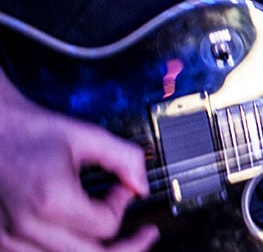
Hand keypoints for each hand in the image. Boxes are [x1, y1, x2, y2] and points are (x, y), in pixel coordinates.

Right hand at [0, 84, 156, 250]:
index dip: (123, 206)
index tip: (123, 190)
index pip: (106, 226)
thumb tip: (142, 185)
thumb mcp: (85, 135)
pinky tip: (77, 236)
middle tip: (142, 237)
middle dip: (124, 246)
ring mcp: (8, 239)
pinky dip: (63, 251)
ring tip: (109, 236)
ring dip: (92, 250)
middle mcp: (25, 226)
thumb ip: (123, 157)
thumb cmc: (28, 130)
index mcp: (50, 199)